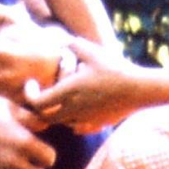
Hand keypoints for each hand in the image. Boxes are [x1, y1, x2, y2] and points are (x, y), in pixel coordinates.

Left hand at [27, 37, 144, 132]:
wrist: (139, 89)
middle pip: (45, 117)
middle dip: (40, 107)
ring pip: (61, 122)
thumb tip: (57, 42)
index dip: (29, 94)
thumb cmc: (114, 68)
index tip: (32, 83)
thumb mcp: (91, 50)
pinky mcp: (96, 124)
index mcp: (69, 92)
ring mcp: (85, 119)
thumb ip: (71, 45)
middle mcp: (73, 110)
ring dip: (56, 111)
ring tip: (63, 95)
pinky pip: (77, 127)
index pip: (37, 103)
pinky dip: (72, 119)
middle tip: (43, 92)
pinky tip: (79, 105)